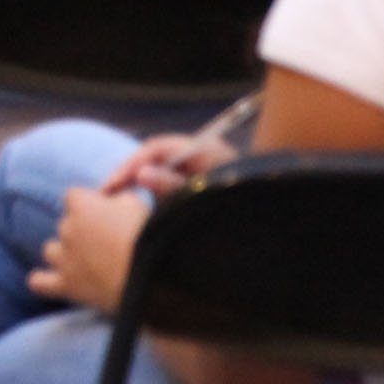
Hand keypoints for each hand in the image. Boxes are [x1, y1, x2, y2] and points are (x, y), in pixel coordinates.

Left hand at [28, 185, 151, 314]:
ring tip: (88, 264)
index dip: (90, 205)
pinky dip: (43, 281)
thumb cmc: (147, 236)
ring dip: (64, 254)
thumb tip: (109, 201)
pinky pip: (38, 282)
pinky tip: (51, 281)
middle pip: (65, 225)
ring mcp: (63, 258)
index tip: (108, 216)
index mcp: (81, 205)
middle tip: (107, 245)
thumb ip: (117, 198)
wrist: (152, 278)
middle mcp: (66, 229)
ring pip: (51, 251)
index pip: (74, 197)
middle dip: (82, 231)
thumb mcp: (136, 204)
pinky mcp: (66, 285)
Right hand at [100, 133, 233, 198]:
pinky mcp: (200, 187)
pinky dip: (151, 194)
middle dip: (130, 173)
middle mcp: (203, 156)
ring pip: (160, 171)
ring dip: (137, 184)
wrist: (277, 236)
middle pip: (156, 157)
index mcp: (207, 151)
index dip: (132, 163)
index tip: (112, 184)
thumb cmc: (242, 210)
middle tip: (106, 192)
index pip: (158, 148)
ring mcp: (201, 170)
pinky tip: (138, 209)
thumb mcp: (203, 198)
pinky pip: (168, 185)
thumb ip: (172, 186)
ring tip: (115, 201)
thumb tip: (141, 175)